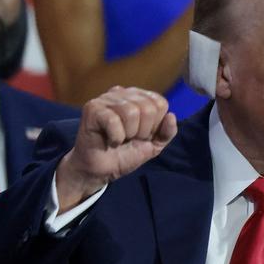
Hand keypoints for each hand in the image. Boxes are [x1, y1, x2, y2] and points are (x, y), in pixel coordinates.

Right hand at [56, 86, 177, 211]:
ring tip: (119, 139)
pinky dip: (115, 137)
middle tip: (129, 138)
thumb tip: (171, 116)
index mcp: (139, 96)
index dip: (154, 126)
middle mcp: (123, 92)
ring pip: (131, 112)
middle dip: (142, 131)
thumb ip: (167, 132)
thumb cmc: (126, 154)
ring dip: (128, 134)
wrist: (102, 170)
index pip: (160, 103)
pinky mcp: (92, 108)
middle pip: (148, 108)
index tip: (142, 136)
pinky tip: (109, 140)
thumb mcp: (153, 145)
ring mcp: (106, 98)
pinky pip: (113, 120)